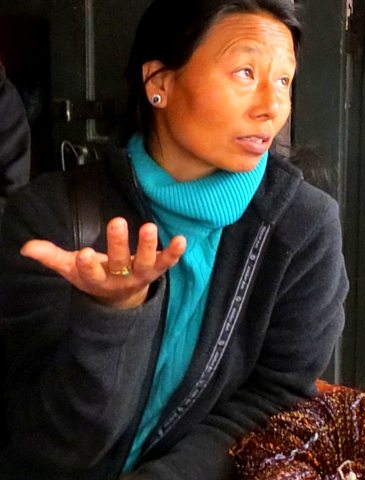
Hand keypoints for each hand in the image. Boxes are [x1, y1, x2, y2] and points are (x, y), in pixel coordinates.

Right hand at [21, 217, 185, 308]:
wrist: (119, 297)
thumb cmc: (93, 276)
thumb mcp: (71, 269)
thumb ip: (51, 257)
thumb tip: (27, 247)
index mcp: (96, 278)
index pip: (90, 272)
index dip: (88, 264)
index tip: (86, 252)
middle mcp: (119, 278)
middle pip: (119, 262)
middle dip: (118, 244)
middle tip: (116, 222)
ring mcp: (140, 274)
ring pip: (145, 262)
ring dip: (147, 245)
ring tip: (149, 227)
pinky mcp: (156, 269)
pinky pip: (167, 262)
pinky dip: (174, 252)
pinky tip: (182, 240)